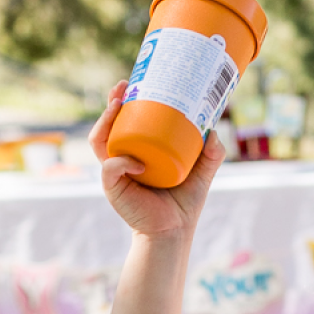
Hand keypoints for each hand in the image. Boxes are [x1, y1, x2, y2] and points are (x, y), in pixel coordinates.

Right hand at [89, 81, 223, 241]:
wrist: (174, 231)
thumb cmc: (184, 201)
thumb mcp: (202, 171)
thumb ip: (212, 152)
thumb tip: (213, 130)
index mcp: (138, 150)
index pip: (125, 121)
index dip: (123, 100)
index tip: (132, 82)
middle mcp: (122, 158)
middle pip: (107, 125)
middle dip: (111, 103)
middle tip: (122, 87)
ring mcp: (115, 172)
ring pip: (99, 141)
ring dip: (105, 121)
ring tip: (118, 106)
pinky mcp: (113, 188)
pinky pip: (110, 169)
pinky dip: (121, 162)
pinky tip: (137, 163)